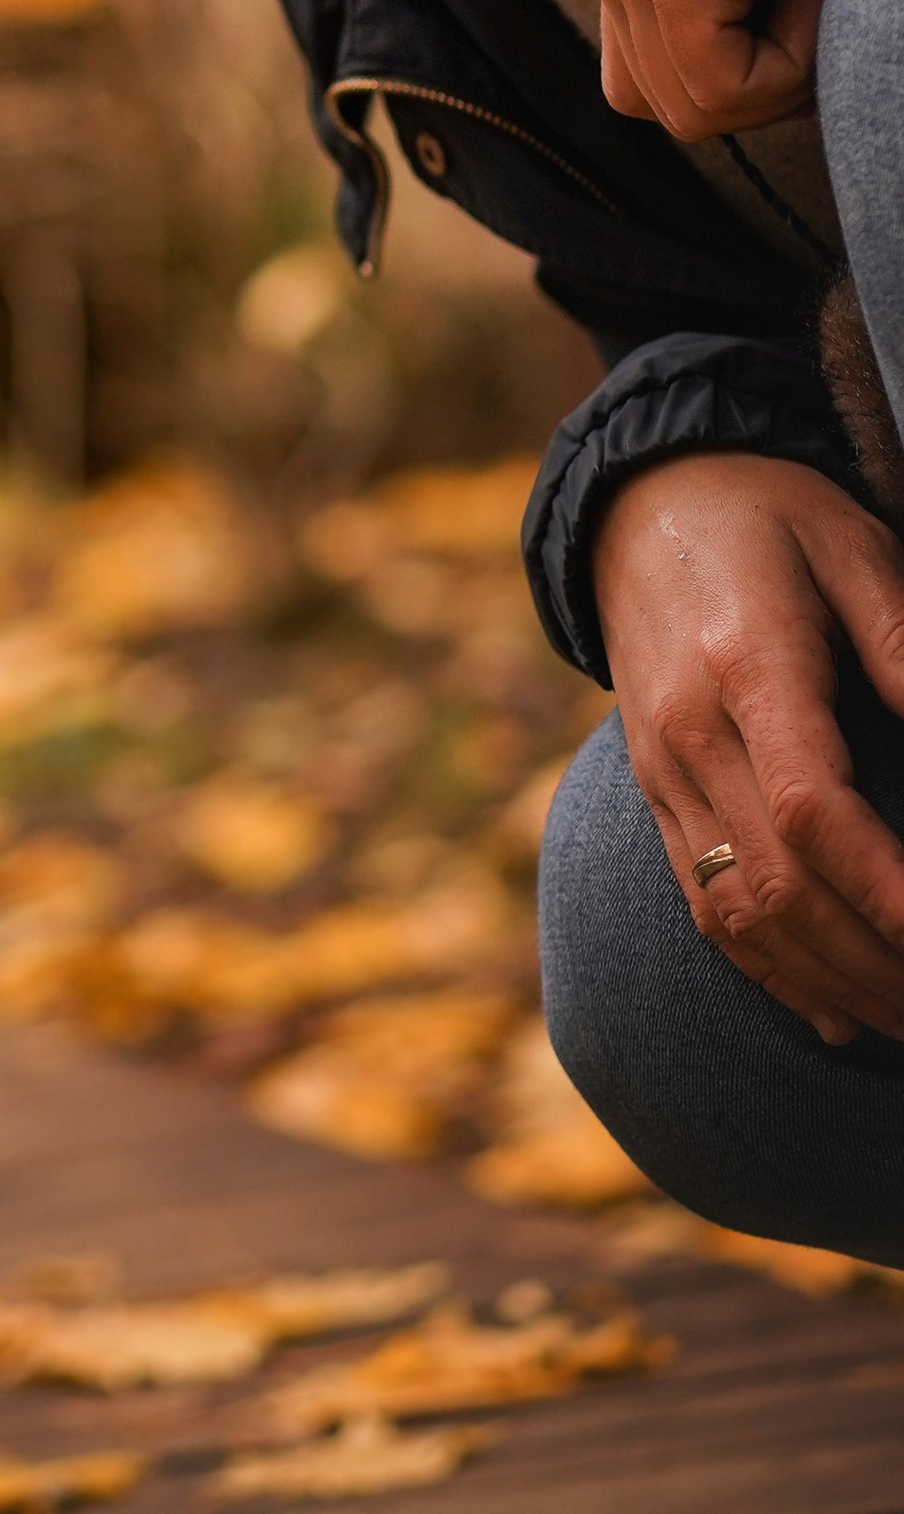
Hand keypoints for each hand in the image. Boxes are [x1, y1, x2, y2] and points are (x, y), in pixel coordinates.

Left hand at [578, 0, 825, 137]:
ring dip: (775, 77)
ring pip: (695, 107)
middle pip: (664, 103)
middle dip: (753, 89)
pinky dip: (785, 63)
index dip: (735, 76)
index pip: (649, 80)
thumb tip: (777, 43)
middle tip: (807, 14)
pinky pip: (720, 81)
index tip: (795, 4)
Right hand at [595, 452, 903, 1042]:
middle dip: (877, 964)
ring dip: (830, 983)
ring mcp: (661, 768)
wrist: (637, 501)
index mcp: (744, 665)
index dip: (887, 894)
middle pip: (779, 884)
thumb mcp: (852, 547)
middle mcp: (689, 731)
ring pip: (738, 911)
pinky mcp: (652, 788)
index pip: (813, 810)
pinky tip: (830, 1014)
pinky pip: (702, 901)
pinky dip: (767, 970)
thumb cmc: (770, 517)